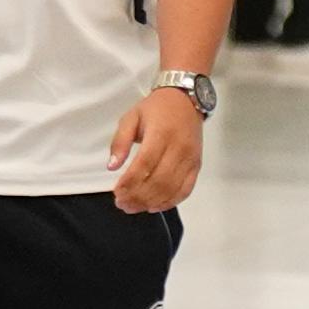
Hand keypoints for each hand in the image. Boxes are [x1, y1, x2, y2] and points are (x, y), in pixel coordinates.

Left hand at [108, 85, 204, 213]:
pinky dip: (170, 202)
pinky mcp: (196, 165)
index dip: (130, 182)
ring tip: (134, 207)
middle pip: (158, 181)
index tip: (117, 192)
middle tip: (122, 204)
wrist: (186, 100)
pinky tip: (155, 207)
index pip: (145, 164)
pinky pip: (185, 190)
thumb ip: (120, 141)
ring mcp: (190, 159)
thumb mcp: (131, 117)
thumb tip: (112, 166)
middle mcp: (179, 148)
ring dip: (151, 202)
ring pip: (171, 189)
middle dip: (138, 197)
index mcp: (161, 134)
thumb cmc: (157, 108)